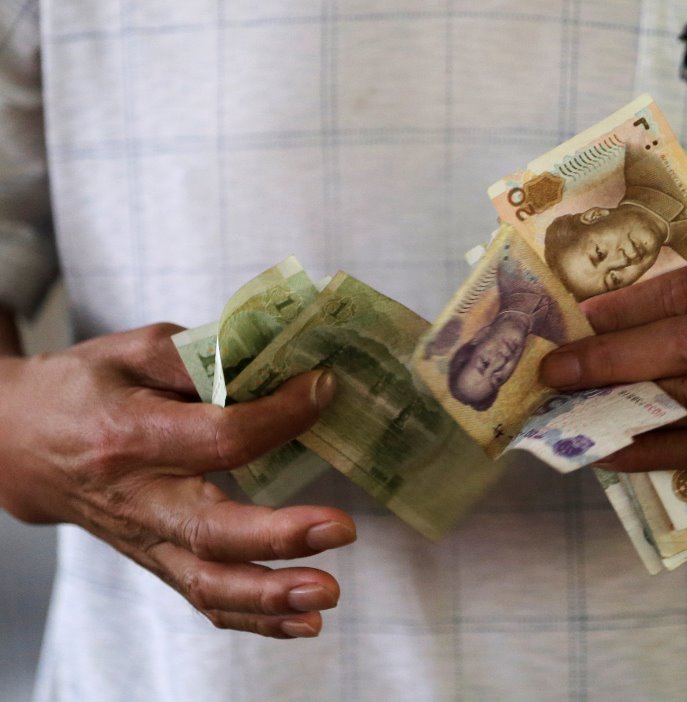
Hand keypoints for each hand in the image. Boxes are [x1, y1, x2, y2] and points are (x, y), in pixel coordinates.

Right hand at [0, 323, 354, 637]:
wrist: (19, 444)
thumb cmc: (85, 390)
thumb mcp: (133, 351)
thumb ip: (200, 359)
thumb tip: (275, 369)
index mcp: (132, 437)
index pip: (219, 438)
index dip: (279, 417)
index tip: (321, 391)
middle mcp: (140, 499)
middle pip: (211, 530)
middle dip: (279, 536)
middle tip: (340, 529)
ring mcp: (147, 540)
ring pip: (206, 584)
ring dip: (270, 597)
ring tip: (326, 594)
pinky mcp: (158, 562)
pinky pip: (205, 601)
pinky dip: (255, 620)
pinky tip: (304, 623)